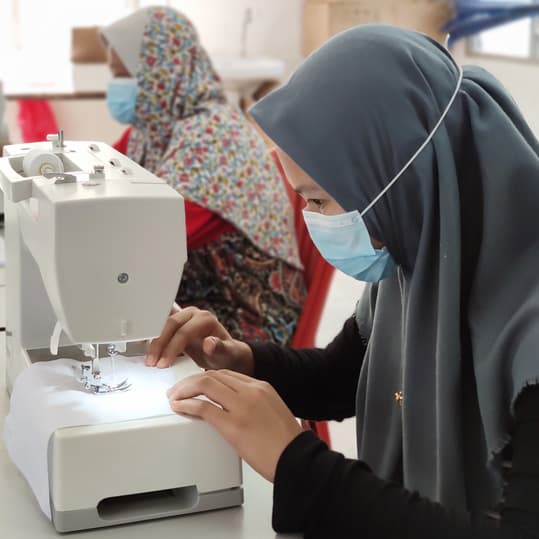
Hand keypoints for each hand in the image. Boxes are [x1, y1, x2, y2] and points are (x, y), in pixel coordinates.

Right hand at [146, 306, 253, 372]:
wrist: (225, 354)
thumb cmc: (226, 354)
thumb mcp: (228, 354)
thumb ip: (220, 348)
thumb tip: (209, 343)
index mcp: (205, 319)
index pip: (184, 331)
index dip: (172, 347)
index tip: (163, 363)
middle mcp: (192, 315)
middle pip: (170, 325)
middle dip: (159, 344)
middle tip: (151, 363)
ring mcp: (182, 318)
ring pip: (162, 324)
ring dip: (151, 339)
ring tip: (146, 356)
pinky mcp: (174, 324)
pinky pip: (159, 325)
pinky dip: (150, 333)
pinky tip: (140, 342)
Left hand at [167, 370, 302, 481]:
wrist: (297, 459)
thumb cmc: (287, 443)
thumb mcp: (273, 411)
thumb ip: (254, 404)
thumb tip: (234, 408)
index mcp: (262, 386)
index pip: (226, 373)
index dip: (206, 378)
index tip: (195, 385)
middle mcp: (251, 390)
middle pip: (213, 375)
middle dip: (191, 381)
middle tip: (178, 390)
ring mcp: (241, 406)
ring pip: (205, 384)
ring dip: (184, 389)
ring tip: (174, 397)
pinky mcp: (233, 425)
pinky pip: (203, 407)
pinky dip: (187, 405)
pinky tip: (179, 407)